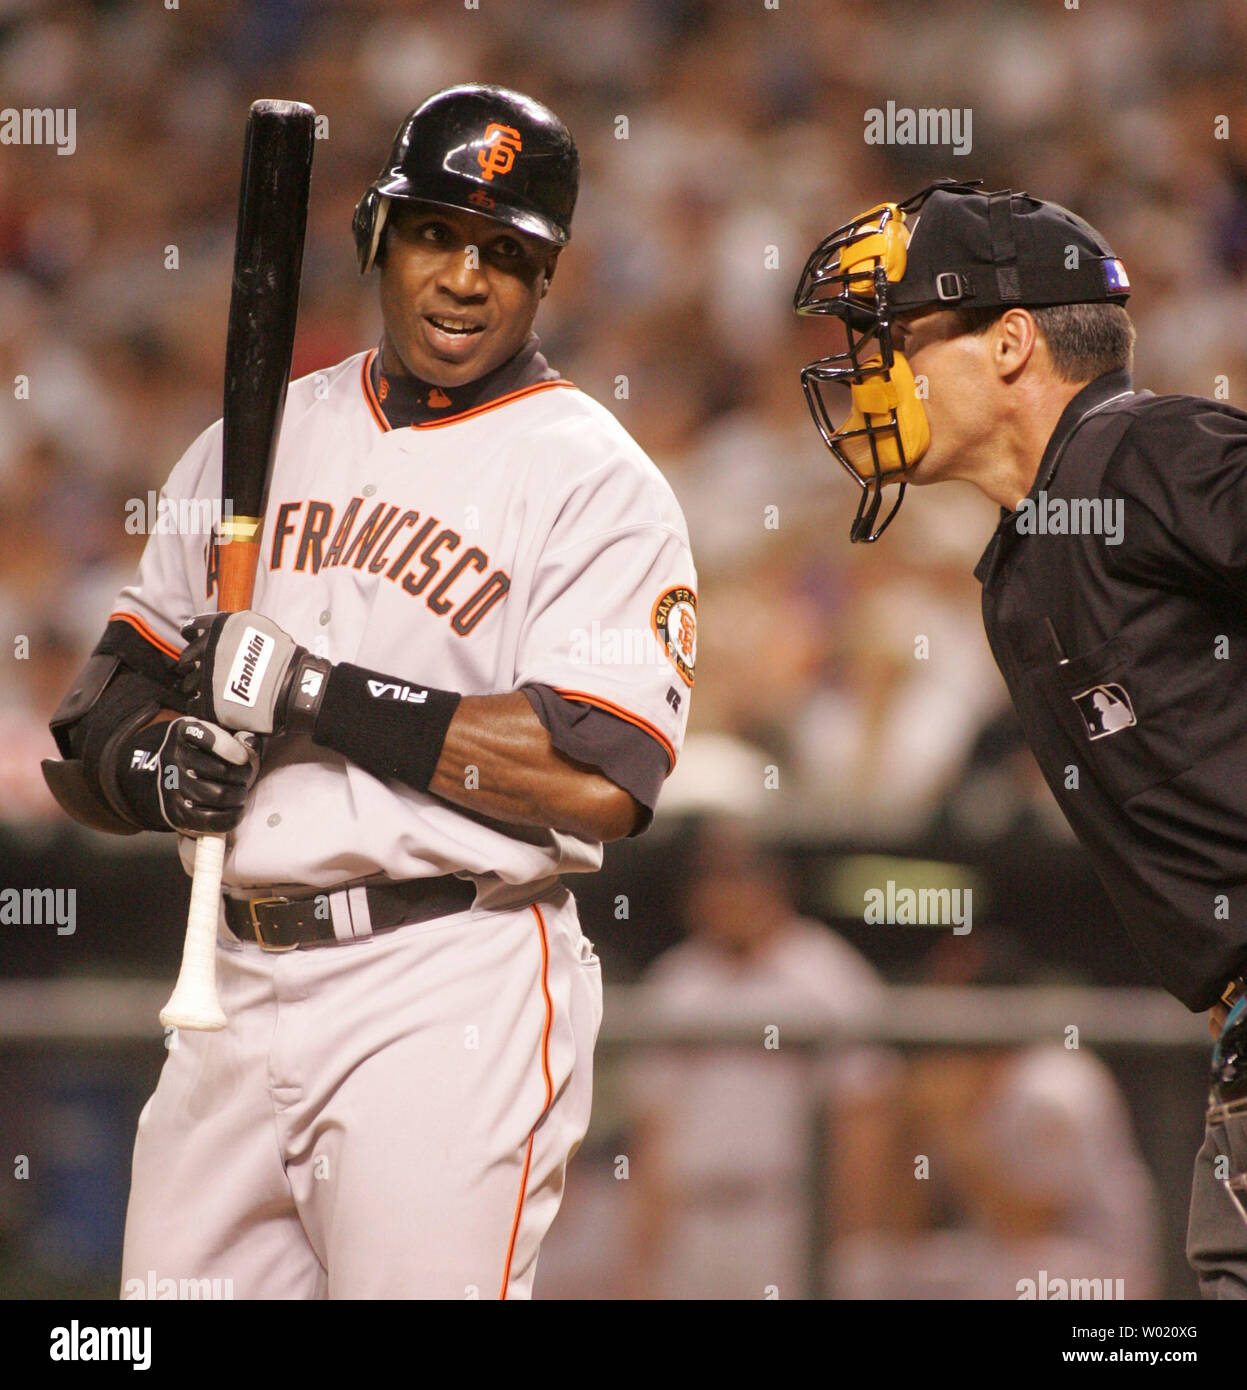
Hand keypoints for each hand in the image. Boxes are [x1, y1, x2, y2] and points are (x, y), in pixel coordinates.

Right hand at [156, 717, 260, 833]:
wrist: (169, 777)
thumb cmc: (203, 753)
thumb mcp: (216, 736)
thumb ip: (237, 737)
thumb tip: (251, 743)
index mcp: (184, 731)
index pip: (203, 736)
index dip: (227, 747)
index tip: (243, 757)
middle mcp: (173, 757)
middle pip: (220, 770)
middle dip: (243, 776)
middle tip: (247, 777)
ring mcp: (171, 786)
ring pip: (217, 795)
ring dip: (238, 795)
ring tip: (241, 792)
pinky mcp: (176, 812)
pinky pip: (211, 819)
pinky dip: (232, 816)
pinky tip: (237, 809)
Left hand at [176, 611, 329, 735]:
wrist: (291, 685)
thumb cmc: (283, 658)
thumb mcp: (262, 628)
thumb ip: (240, 629)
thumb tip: (231, 632)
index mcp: (222, 630)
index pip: (195, 626)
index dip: (191, 632)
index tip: (189, 636)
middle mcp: (210, 650)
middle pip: (188, 655)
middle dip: (188, 661)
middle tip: (191, 667)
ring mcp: (208, 676)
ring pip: (190, 681)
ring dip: (191, 683)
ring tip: (196, 688)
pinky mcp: (210, 701)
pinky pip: (194, 703)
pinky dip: (195, 703)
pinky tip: (199, 703)